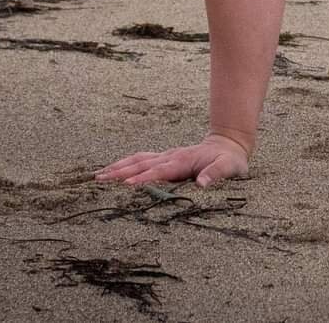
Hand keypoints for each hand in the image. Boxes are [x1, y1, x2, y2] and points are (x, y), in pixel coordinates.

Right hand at [94, 132, 250, 188]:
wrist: (229, 144)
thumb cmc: (230, 160)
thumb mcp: (229, 168)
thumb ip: (216, 174)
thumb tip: (203, 184)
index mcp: (183, 161)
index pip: (160, 171)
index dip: (144, 178)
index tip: (127, 185)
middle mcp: (170, 157)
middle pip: (141, 164)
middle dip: (120, 171)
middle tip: (100, 180)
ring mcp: (166, 156)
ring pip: (138, 160)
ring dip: (118, 167)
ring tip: (98, 176)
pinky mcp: (164, 158)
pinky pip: (141, 159)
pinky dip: (125, 164)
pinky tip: (113, 169)